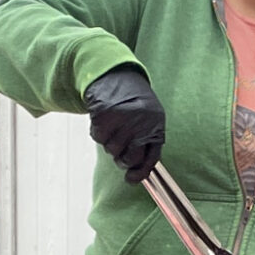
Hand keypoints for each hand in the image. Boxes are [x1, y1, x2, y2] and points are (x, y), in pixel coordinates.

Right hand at [84, 67, 164, 183]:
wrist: (115, 74)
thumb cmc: (133, 102)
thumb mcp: (149, 119)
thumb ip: (146, 142)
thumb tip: (136, 173)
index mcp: (156, 125)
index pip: (151, 158)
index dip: (140, 172)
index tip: (130, 179)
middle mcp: (141, 122)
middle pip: (129, 158)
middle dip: (122, 158)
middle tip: (120, 146)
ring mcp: (123, 119)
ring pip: (111, 149)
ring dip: (110, 142)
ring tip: (114, 125)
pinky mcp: (105, 114)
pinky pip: (98, 137)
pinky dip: (98, 131)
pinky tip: (104, 119)